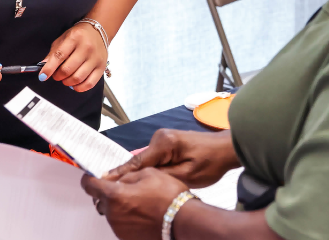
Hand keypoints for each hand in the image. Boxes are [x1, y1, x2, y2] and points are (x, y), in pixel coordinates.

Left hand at [40, 23, 107, 91]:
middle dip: (58, 76)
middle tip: (56, 75)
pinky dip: (80, 87)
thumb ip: (54, 52)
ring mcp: (95, 58)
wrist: (98, 31)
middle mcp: (86, 48)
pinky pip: (90, 83)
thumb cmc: (79, 35)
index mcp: (74, 38)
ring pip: (78, 78)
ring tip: (65, 79)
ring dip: (67, 82)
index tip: (43, 76)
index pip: (59, 56)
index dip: (49, 68)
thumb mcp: (63, 38)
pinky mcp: (101, 67)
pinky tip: (75, 84)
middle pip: (68, 69)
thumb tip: (44, 67)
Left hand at [82, 168, 190, 239]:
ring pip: (111, 213)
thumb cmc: (169, 197)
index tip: (92, 178)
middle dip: (108, 193)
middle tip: (125, 188)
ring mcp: (119, 228)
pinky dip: (127, 218)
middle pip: (100, 200)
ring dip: (119, 206)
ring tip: (139, 202)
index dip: (89, 179)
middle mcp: (113, 214)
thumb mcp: (149, 173)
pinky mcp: (127, 237)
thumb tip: (117, 179)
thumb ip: (127, 175)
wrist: (183, 221)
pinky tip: (143, 213)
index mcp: (115, 195)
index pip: (89, 186)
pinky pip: (121, 224)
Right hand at [106, 129, 239, 188]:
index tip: (102, 181)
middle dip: (125, 177)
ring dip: (136, 175)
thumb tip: (138, 181)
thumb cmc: (211, 162)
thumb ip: (161, 177)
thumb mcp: (186, 176)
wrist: (226, 149)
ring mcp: (162, 139)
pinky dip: (146, 170)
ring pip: (143, 161)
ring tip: (122, 190)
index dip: (119, 174)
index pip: (136, 162)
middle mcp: (159, 137)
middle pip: (137, 162)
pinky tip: (139, 182)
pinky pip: (151, 159)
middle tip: (109, 191)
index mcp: (164, 143)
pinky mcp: (166, 143)